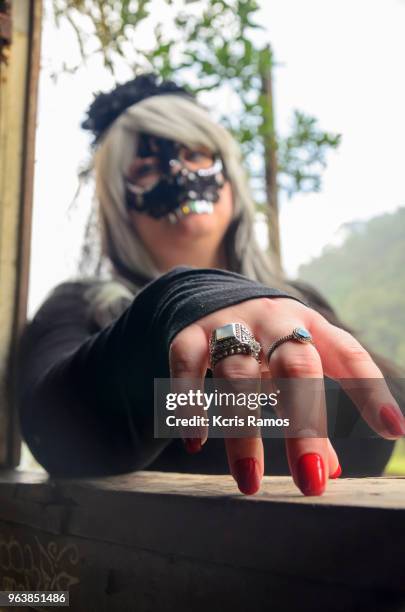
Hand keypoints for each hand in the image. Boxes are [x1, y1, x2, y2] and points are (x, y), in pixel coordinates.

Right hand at [169, 297, 404, 495]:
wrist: (213, 294)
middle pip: (295, 367)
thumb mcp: (292, 364)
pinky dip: (189, 401)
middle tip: (312, 481)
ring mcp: (230, 324)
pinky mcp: (190, 333)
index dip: (370, 389)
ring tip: (249, 482)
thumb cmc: (265, 341)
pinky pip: (187, 364)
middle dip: (304, 425)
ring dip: (243, 430)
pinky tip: (195, 440)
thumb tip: (332, 470)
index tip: (392, 430)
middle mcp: (274, 321)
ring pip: (238, 372)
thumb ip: (311, 412)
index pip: (347, 354)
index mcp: (310, 326)